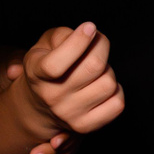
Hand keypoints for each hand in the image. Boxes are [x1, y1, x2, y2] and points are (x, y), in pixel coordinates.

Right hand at [11, 22, 122, 153]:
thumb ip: (63, 35)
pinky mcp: (85, 126)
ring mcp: (69, 114)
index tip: (89, 27)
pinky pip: (117, 103)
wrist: (40, 104)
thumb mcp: (45, 44)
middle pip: (93, 67)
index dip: (78, 42)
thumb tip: (86, 34)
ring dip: (107, 70)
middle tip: (97, 42)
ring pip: (108, 83)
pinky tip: (101, 85)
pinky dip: (116, 90)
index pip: (57, 63)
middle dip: (101, 46)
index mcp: (37, 74)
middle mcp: (52, 97)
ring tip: (95, 70)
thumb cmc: (48, 64)